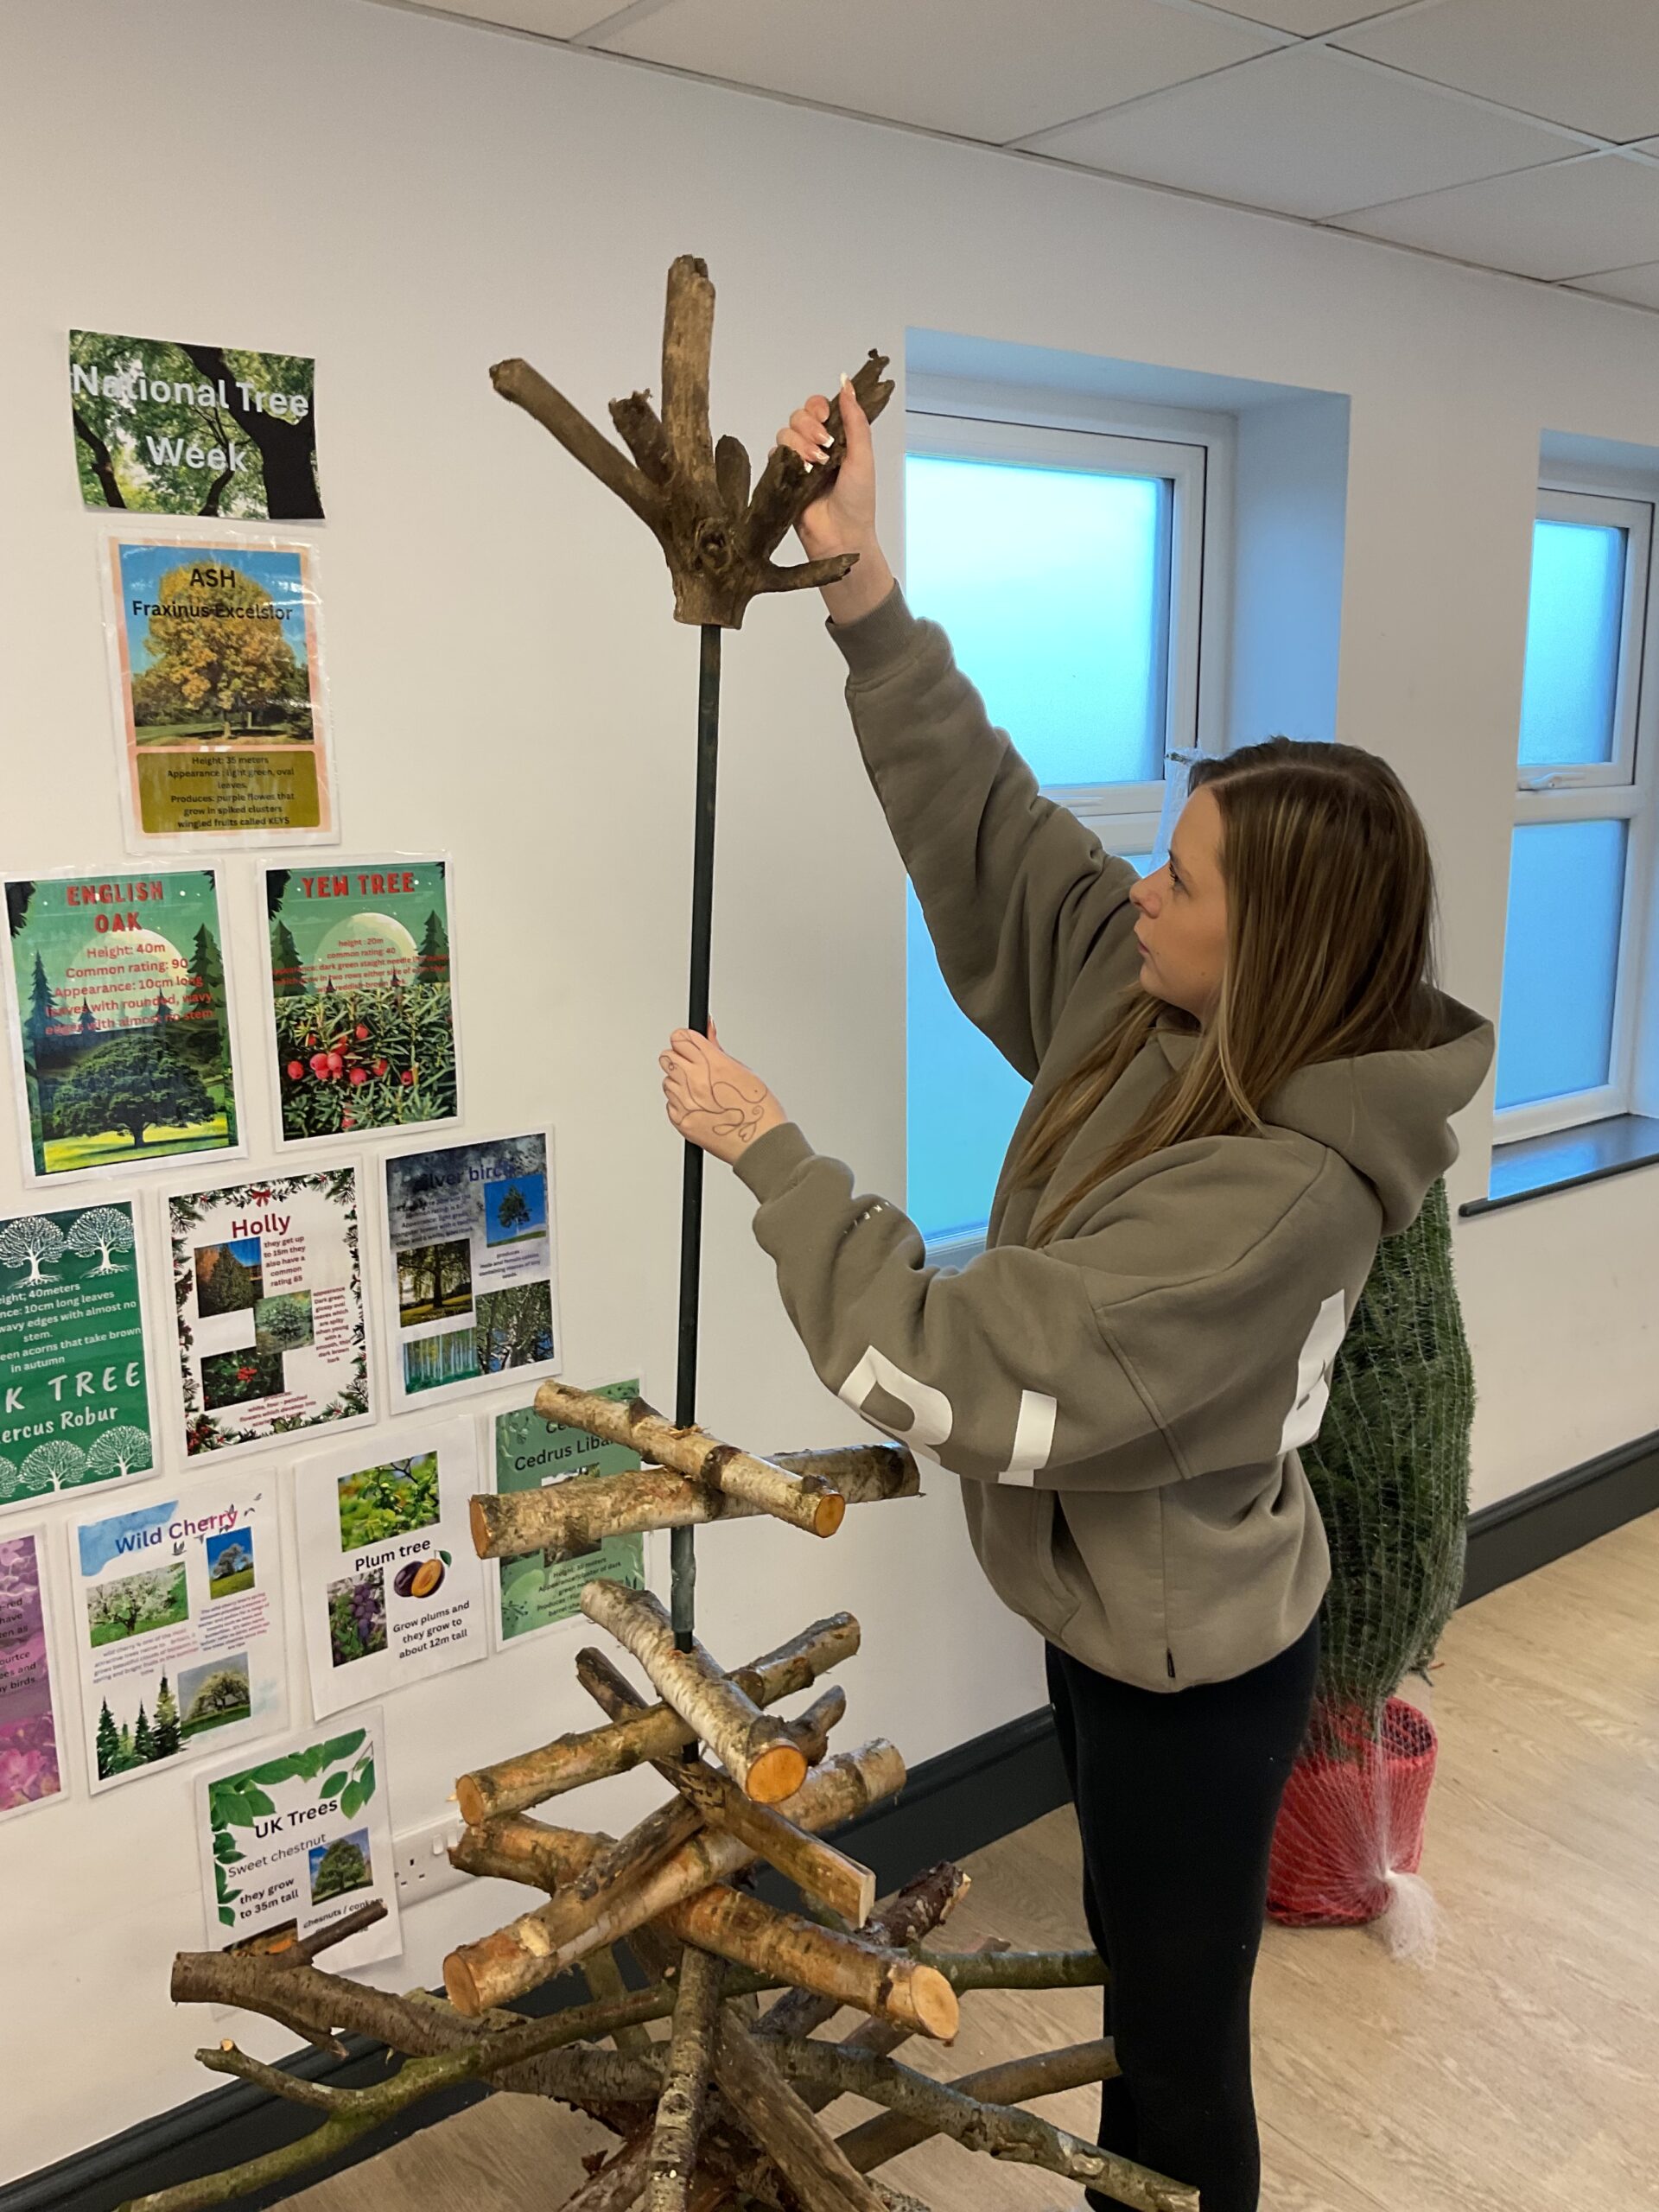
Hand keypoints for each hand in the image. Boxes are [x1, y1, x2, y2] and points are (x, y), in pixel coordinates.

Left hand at [660, 1024, 788, 1165]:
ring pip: (667, 1080)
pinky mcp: (681, 1120)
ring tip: (701, 1092)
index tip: (689, 1045)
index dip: (684, 1040)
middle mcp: (695, 1081)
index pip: (680, 1037)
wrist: (759, 1144)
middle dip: (678, 1058)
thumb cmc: (758, 1111)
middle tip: (692, 1067)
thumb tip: (707, 1030)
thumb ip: (716, 1049)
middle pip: (667, 1056)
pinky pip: (670, 1103)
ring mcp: (685, 1102)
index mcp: (713, 1064)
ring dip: (679, 1082)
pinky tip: (699, 1107)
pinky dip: (680, 1103)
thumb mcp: (743, 1071)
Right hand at [774, 378, 892, 623]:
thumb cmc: (858, 501)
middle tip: (824, 447)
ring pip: (784, 434)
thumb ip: (855, 420)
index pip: (818, 407)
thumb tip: (846, 384)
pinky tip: (800, 473)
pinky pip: (773, 455)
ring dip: (799, 445)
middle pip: (798, 416)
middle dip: (809, 427)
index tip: (826, 418)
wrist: (841, 535)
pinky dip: (784, 460)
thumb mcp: (862, 456)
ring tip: (815, 466)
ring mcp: (798, 462)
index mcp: (836, 437)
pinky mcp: (782, 478)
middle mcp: (815, 446)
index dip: (817, 407)